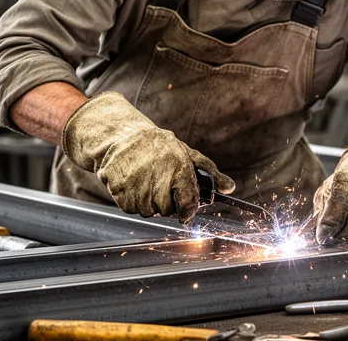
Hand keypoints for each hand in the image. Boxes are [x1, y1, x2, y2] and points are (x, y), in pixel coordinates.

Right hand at [61, 91, 235, 223]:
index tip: (185, 211)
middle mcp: (157, 180)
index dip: (188, 210)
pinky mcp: (118, 190)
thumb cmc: (159, 146)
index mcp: (178, 169)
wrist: (122, 135)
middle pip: (167, 211)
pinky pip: (130, 208)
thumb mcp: (187, 153)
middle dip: (167, 202)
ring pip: (148, 212)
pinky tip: (133, 183)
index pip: (188, 204)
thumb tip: (229, 188)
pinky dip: (132, 200)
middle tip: (161, 185)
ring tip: (146, 181)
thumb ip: (210, 172)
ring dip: (149, 202)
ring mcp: (136, 186)